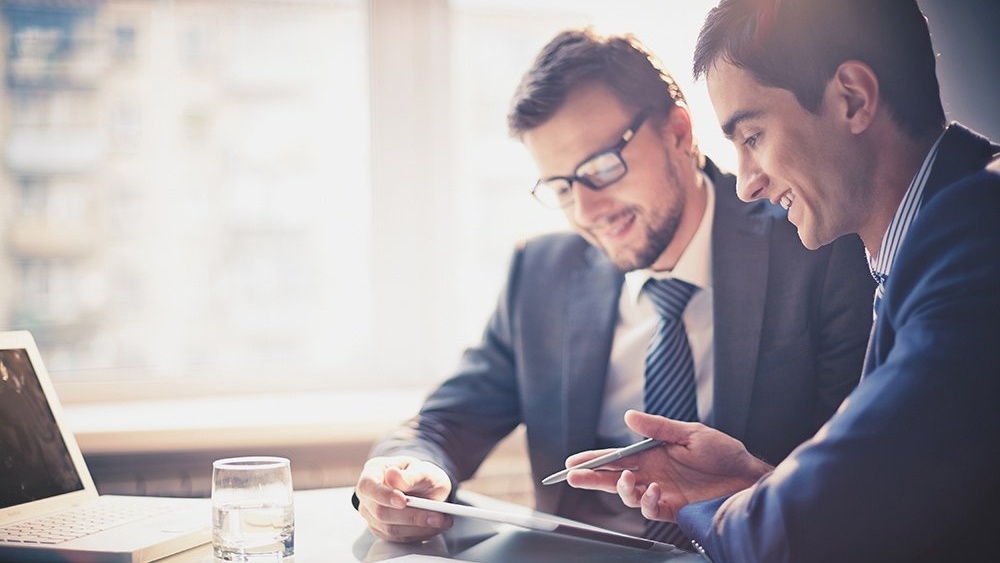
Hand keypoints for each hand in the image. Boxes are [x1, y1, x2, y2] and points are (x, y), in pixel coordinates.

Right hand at [355, 456, 453, 541]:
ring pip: (390, 529)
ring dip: (419, 527)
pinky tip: (435, 527)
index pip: (367, 485)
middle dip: (411, 516)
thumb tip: (393, 476)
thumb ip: (411, 474)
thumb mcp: (422, 469)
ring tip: (442, 521)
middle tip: (437, 515)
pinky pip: (399, 538)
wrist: (425, 488)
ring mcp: (372, 515)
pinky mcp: (383, 531)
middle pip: (380, 511)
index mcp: (373, 471)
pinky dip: (420, 534)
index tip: (403, 501)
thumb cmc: (420, 474)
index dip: (382, 495)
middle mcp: (368, 495)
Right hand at [565, 410, 771, 521]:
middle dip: (592, 478)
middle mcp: (652, 474)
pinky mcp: (674, 508)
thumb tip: (628, 417)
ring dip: (621, 489)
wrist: (748, 477)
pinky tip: (653, 490)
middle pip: (613, 478)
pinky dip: (647, 501)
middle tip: (573, 477)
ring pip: (628, 495)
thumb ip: (657, 428)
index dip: (594, 460)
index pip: (616, 457)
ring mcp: (662, 492)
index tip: (573, 462)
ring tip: (626, 480)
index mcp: (652, 454)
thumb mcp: (690, 433)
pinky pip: (651, 509)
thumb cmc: (723, 452)